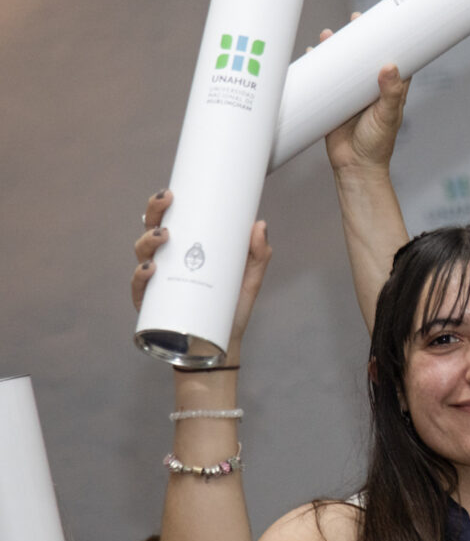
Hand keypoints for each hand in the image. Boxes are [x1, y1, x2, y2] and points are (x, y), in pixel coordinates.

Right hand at [131, 189, 271, 362]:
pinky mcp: (151, 307)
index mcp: (184, 251)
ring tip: (164, 236)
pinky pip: (139, 289)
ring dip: (148, 241)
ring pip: (142, 255)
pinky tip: (151, 269)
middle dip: (154, 213)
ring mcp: (156, 285)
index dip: (162, 204)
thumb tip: (260, 224)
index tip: (171, 191)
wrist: (220, 349)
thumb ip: (258, 254)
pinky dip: (141, 277)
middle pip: (150, 231)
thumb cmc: (230, 309)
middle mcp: (166, 264)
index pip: (169, 221)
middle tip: (168, 202)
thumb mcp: (249, 279)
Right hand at [319, 13, 410, 175]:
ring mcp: (350, 95)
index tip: (386, 21)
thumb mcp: (387, 117)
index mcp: (389, 90)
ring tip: (328, 35)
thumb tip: (390, 66)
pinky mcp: (333, 102)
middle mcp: (370, 89)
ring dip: (336, 49)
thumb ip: (390, 94)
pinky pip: (324, 80)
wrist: (354, 167)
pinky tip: (310, 54)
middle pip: (365, 57)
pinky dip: (318, 66)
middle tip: (354, 19)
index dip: (390, 40)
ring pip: (343, 66)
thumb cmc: (377, 144)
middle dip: (359, 39)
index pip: (393, 59)